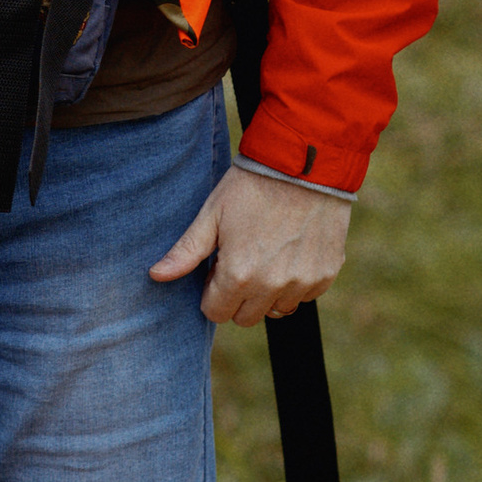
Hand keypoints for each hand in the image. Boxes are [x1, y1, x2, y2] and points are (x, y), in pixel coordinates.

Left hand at [151, 162, 349, 324]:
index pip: (216, 313)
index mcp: (238, 275)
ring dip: (268, 293)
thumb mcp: (212, 214)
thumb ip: (186, 252)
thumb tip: (155, 276)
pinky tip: (291, 252)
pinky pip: (304, 296)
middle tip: (242, 259)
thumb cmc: (252, 185)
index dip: (212, 291)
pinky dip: (295, 283)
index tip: (219, 266)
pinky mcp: (325, 275)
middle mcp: (272, 286)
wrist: (305, 164)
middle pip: (245, 317)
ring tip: (267, 255)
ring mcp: (302, 282)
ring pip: (277, 311)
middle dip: (237, 296)